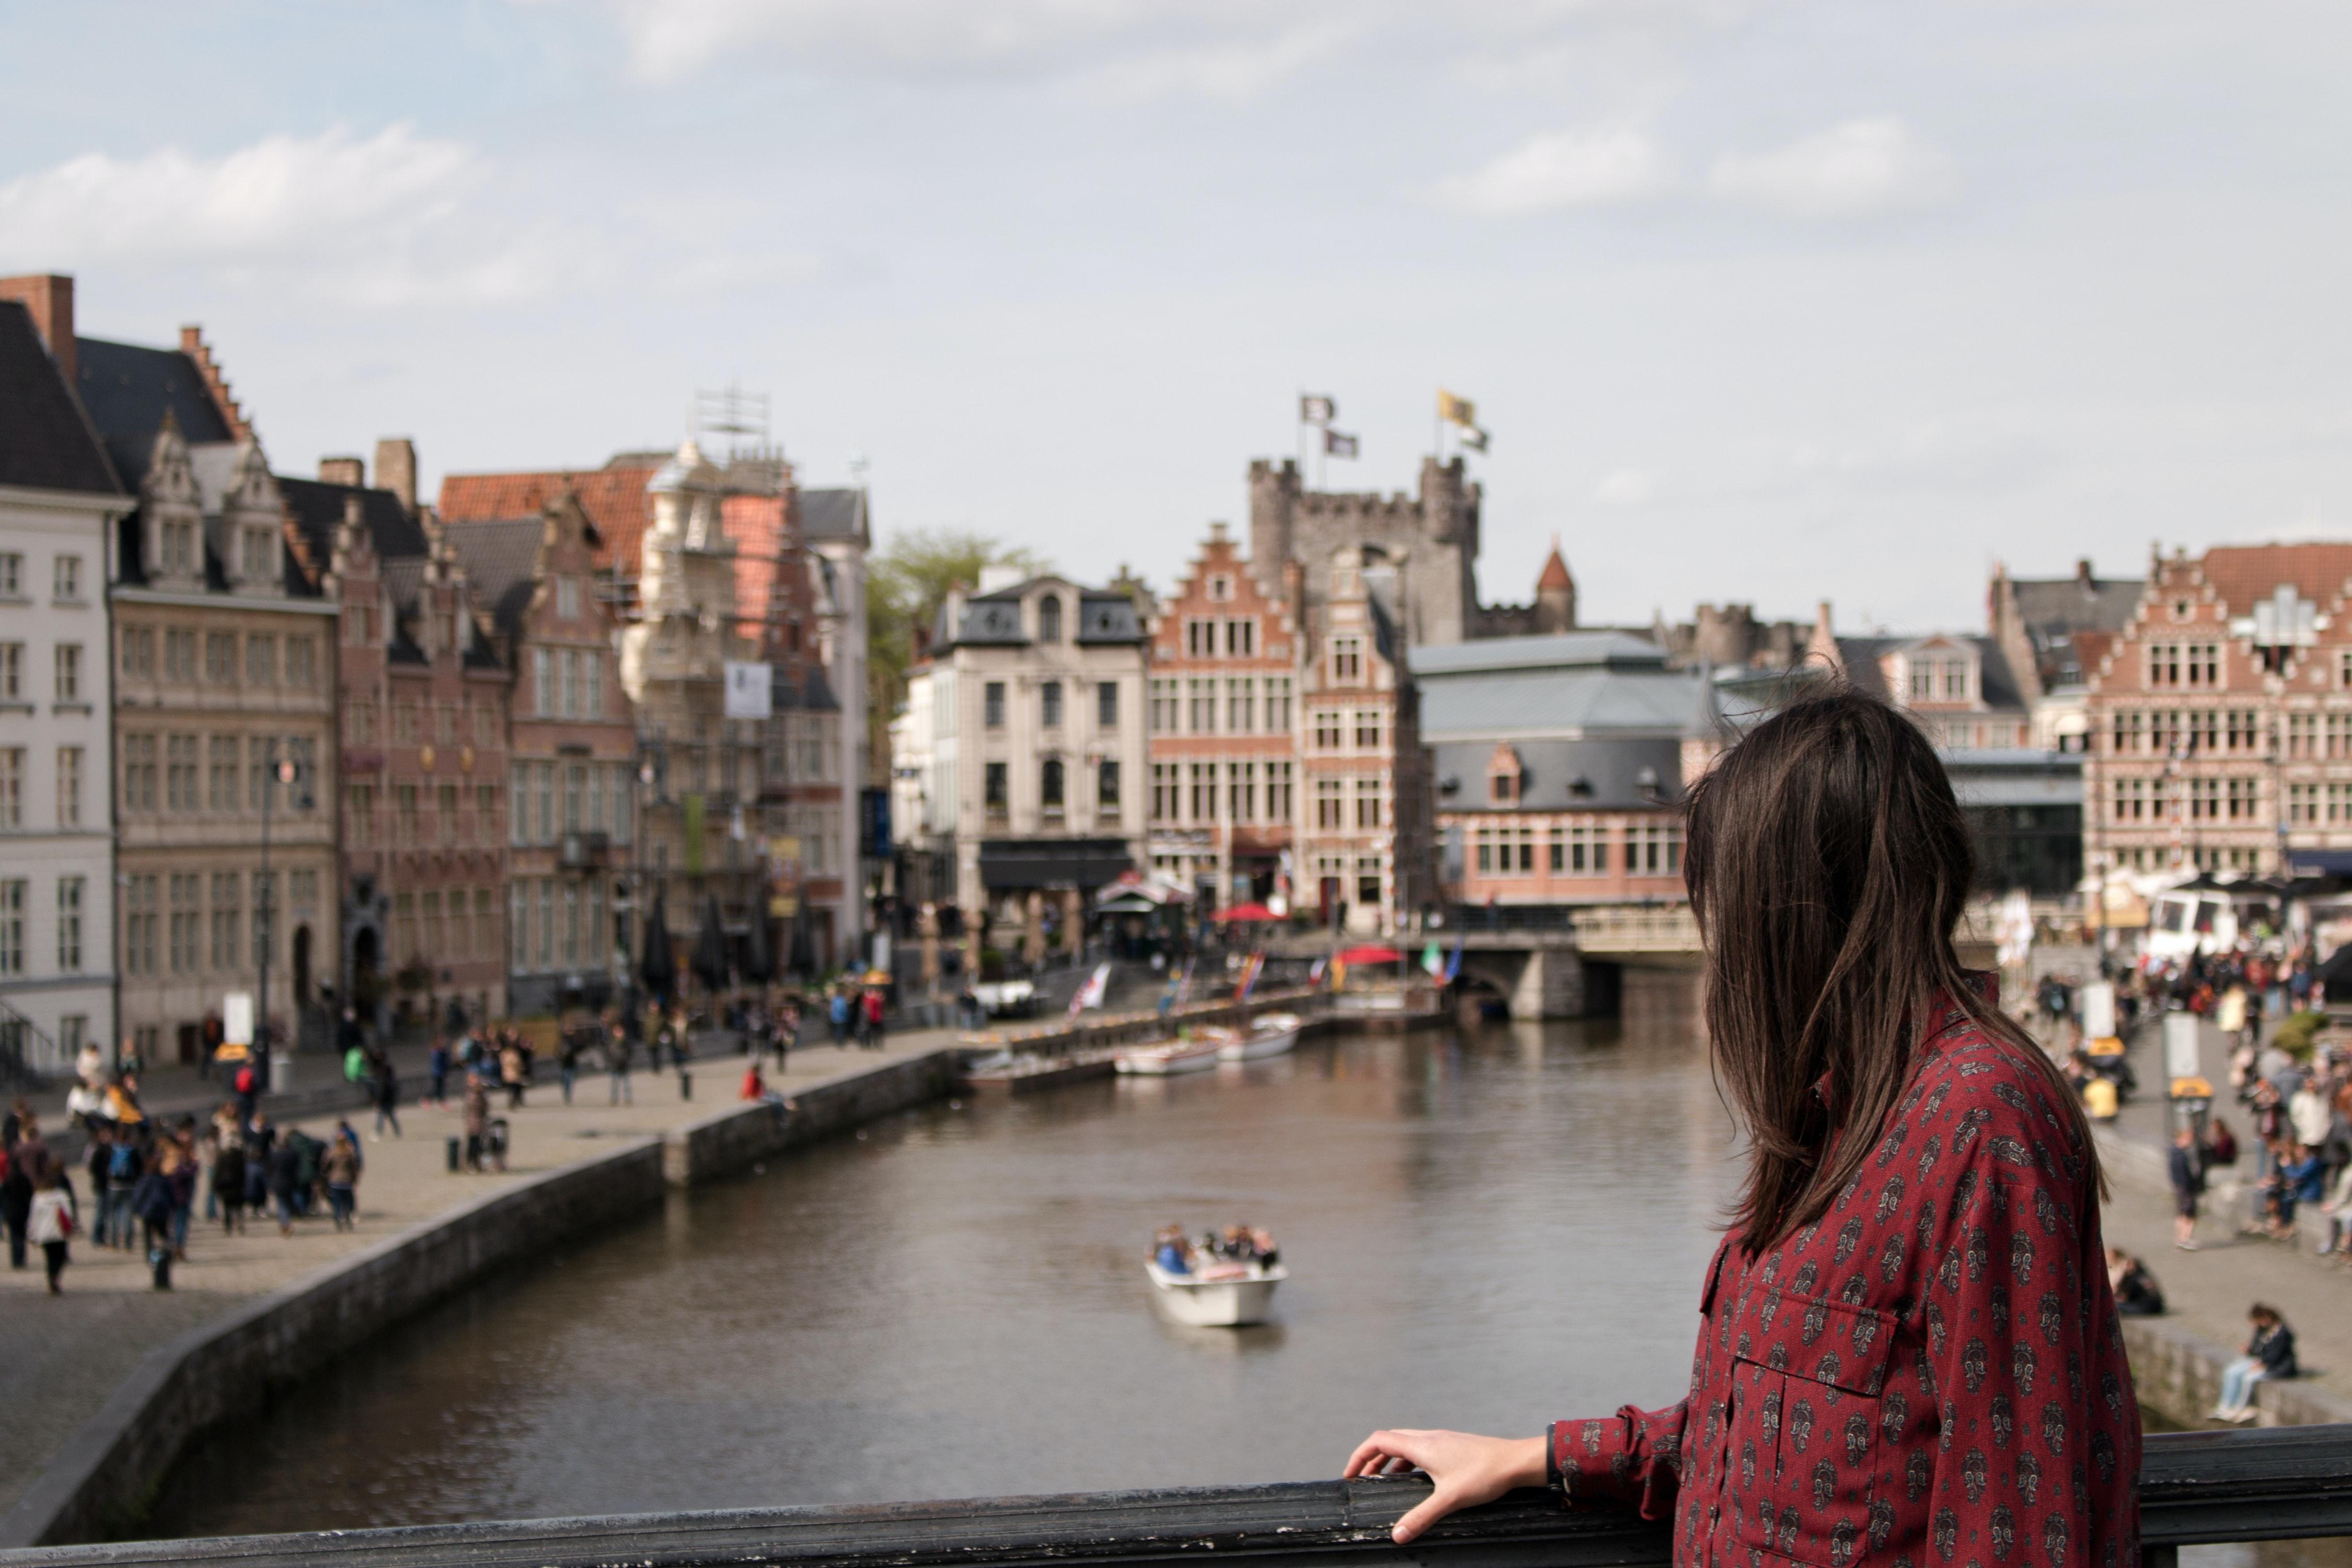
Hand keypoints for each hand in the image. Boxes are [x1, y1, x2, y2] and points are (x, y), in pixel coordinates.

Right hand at [1341, 1429, 1547, 1543]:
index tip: (1351, 1474)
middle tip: (1364, 1480)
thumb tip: (1398, 1534)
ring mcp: (1441, 1441)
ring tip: (1386, 1481)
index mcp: (1422, 1445)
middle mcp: (1428, 1438)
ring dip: (1390, 1461)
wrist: (1515, 1462)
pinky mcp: (1452, 1446)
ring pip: (1406, 1444)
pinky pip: (1421, 1449)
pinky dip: (1409, 1462)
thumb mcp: (1449, 1500)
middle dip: (1372, 1460)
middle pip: (1389, 1441)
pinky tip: (1416, 1481)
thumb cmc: (1484, 1475)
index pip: (1379, 1441)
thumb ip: (1421, 1516)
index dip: (1359, 1456)